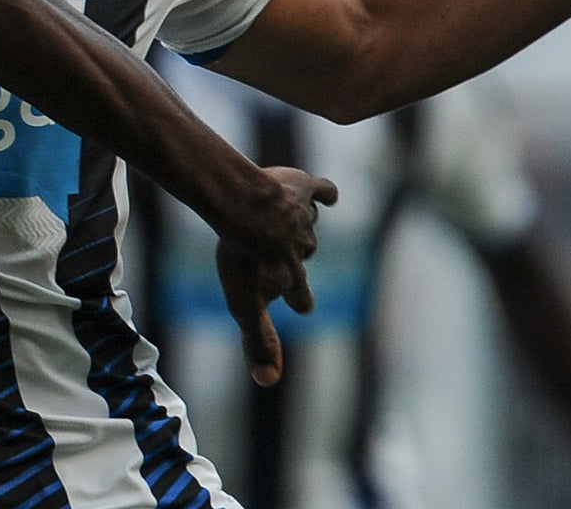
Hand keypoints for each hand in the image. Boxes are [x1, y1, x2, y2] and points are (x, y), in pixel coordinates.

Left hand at [210, 166, 336, 386]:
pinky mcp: (303, 186)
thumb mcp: (244, 305)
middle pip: (305, 255)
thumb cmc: (242, 256)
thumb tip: (268, 383)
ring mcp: (303, 216)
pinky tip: (327, 194)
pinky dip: (324, 193)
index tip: (303, 307)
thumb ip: (258, 342)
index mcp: (289, 275)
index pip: (298, 294)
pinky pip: (320, 190)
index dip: (300, 300)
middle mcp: (300, 248)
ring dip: (302, 223)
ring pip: (308, 223)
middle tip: (289, 260)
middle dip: (299, 258)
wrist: (248, 206)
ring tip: (287, 220)